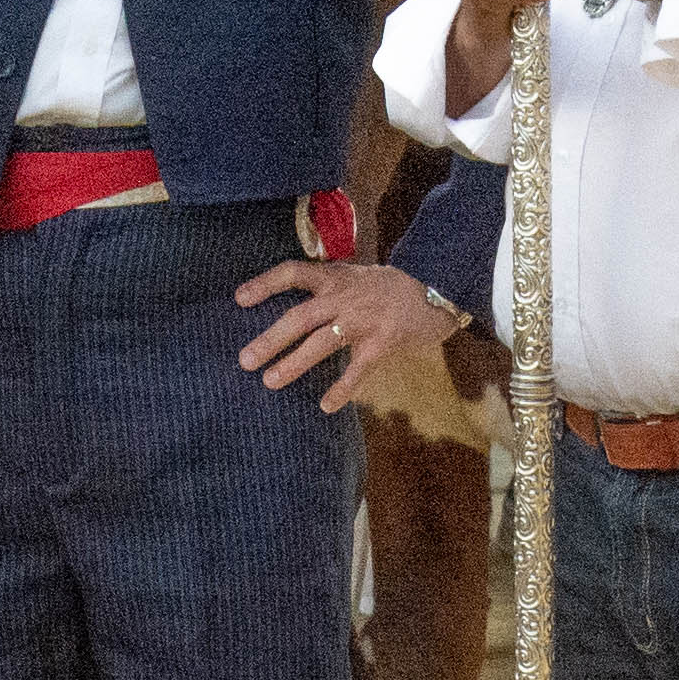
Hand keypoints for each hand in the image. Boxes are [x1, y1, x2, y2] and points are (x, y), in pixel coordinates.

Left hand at [235, 257, 465, 412]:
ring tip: (270, 381)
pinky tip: (326, 406)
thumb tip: (300, 306)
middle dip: (270, 338)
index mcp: (336, 278)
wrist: (439, 288)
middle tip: (244, 360)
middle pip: (299, 316)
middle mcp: (345, 296)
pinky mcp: (382, 342)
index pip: (293, 273)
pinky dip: (341, 389)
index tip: (239, 299)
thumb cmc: (394, 287)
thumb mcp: (359, 276)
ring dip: (294, 363)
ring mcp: (363, 320)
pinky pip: (357, 369)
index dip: (265, 284)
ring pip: (321, 342)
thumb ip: (332, 287)